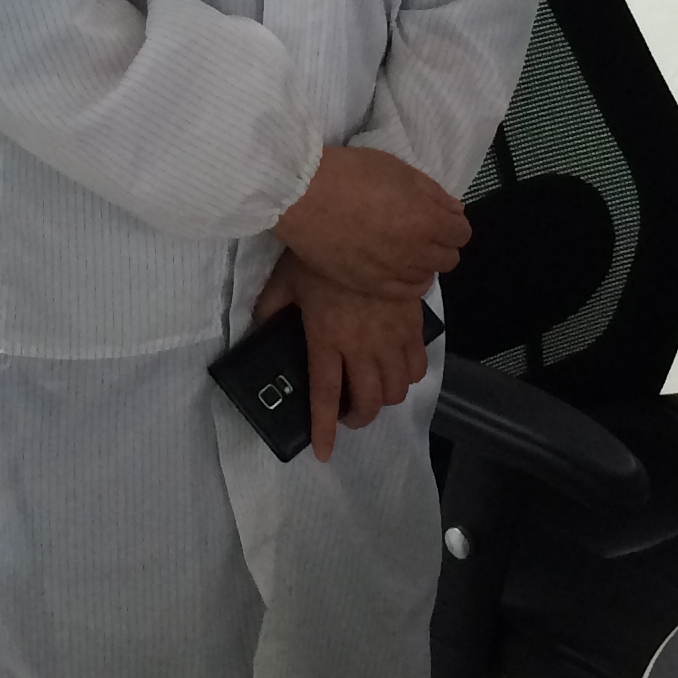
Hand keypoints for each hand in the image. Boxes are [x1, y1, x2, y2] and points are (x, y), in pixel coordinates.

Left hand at [254, 259, 431, 461]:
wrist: (362, 225)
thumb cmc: (317, 253)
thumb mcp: (285, 280)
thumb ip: (271, 308)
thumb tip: (259, 327)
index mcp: (327, 340)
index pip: (327, 395)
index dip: (325, 428)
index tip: (324, 453)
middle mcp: (362, 347)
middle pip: (369, 402)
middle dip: (359, 418)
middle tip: (349, 413)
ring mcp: (391, 337)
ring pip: (396, 390)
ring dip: (384, 399)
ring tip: (371, 390)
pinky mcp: (412, 323)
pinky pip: (418, 365)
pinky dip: (409, 377)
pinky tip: (397, 370)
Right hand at [271, 144, 469, 299]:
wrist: (302, 196)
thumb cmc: (349, 173)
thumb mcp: (396, 169)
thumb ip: (432, 192)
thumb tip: (456, 210)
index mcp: (426, 218)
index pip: (461, 233)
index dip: (452, 223)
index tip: (438, 216)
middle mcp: (415, 250)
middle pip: (449, 258)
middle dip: (441, 243)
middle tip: (420, 230)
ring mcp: (393, 272)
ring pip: (428, 277)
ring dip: (423, 262)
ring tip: (403, 248)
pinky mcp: (371, 286)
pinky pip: (407, 293)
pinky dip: (408, 281)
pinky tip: (396, 267)